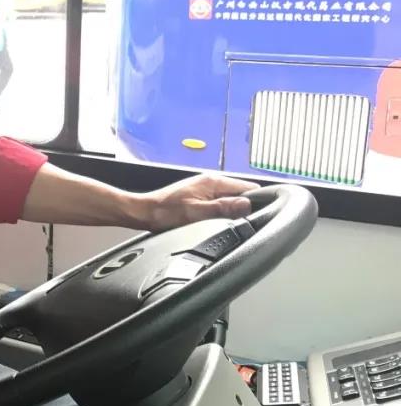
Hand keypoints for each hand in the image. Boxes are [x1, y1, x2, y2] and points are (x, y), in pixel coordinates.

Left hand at [139, 174, 258, 231]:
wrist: (144, 212)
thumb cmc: (165, 213)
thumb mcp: (197, 213)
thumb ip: (223, 208)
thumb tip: (247, 205)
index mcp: (213, 182)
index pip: (249, 188)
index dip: (257, 202)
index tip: (259, 216)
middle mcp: (211, 182)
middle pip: (241, 193)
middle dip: (246, 207)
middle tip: (244, 223)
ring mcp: (205, 189)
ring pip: (231, 198)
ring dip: (233, 210)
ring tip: (230, 223)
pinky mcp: (199, 197)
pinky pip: (220, 202)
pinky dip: (223, 211)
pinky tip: (219, 221)